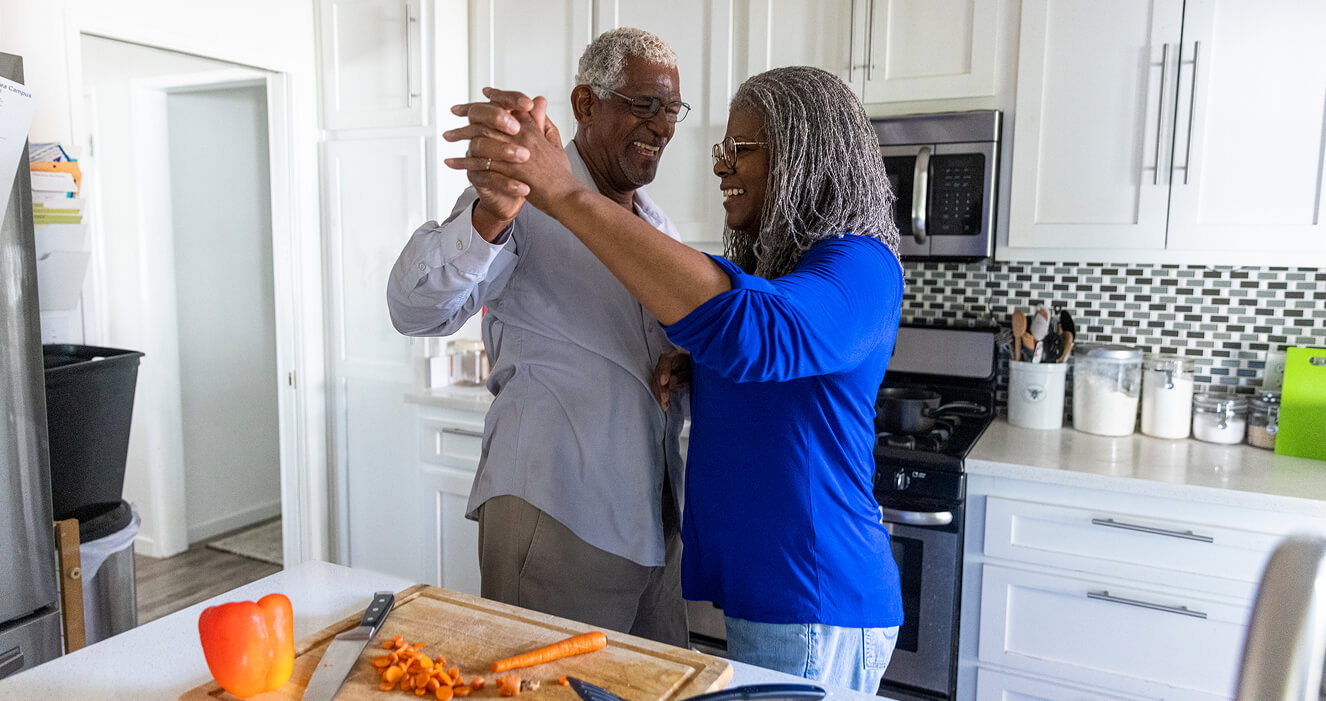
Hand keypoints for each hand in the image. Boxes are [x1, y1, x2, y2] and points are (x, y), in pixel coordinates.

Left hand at [444, 88, 585, 215]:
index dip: (494, 97)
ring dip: (461, 135)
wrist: (564, 196)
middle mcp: (521, 135)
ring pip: (481, 135)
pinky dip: (462, 162)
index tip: (481, 95)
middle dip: (469, 112)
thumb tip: (539, 101)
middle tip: (455, 111)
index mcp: (532, 127)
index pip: (509, 104)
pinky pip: (480, 162)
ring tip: (448, 136)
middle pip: (489, 115)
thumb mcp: (554, 141)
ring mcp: (514, 152)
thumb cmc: (559, 173)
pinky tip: (451, 162)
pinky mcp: (508, 170)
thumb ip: (543, 121)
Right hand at [651, 351, 691, 411]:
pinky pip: (657, 388)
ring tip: (664, 405)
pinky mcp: (659, 380)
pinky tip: (663, 404)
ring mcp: (659, 371)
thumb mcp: (691, 368)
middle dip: (661, 389)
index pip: (665, 362)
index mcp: (672, 356)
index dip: (664, 372)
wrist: (691, 364)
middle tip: (664, 399)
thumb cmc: (692, 365)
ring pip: (655, 383)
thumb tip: (670, 383)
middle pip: (658, 375)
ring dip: (659, 395)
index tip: (664, 382)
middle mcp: (663, 363)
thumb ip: (682, 374)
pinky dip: (659, 396)